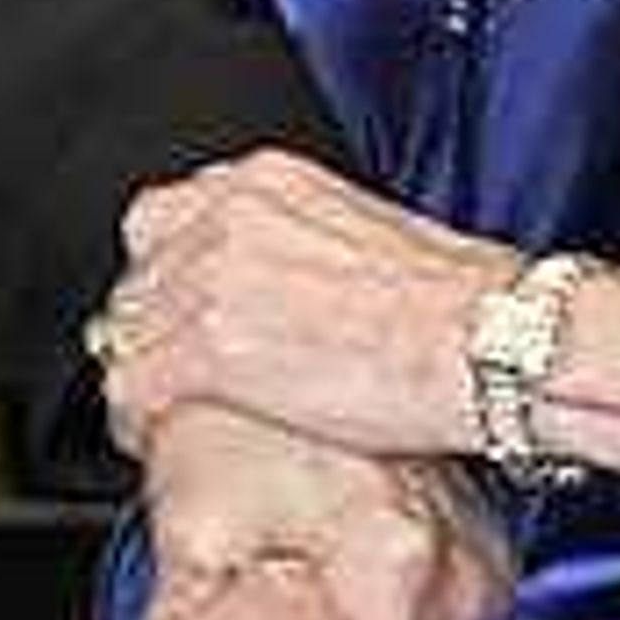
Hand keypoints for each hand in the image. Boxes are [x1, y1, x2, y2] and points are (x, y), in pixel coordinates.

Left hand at [100, 150, 515, 464]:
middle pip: (139, 274)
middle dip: (153, 327)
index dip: (169, 278)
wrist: (491, 340)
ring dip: (145, 374)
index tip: (180, 314)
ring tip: (165, 412)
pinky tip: (155, 439)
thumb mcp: (367, 233)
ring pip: (128, 331)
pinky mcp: (210, 349)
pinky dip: (137, 419)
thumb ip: (301, 248)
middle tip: (176, 371)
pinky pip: (133, 388)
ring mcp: (210, 279)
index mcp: (265, 180)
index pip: (167, 219)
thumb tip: (282, 292)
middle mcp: (226, 215)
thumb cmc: (464, 302)